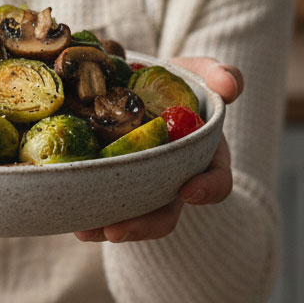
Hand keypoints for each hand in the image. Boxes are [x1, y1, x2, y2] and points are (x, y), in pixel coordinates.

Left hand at [74, 56, 242, 243]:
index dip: (207, 190)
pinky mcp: (114, 182)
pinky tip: (72, 220)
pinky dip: (89, 214)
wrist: (136, 81)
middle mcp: (173, 179)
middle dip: (143, 225)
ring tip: (85, 230)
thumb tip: (230, 86)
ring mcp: (143, 184)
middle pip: (165, 213)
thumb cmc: (174, 80)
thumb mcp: (198, 72)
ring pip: (132, 216)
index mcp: (203, 157)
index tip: (188, 190)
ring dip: (109, 227)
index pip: (217, 181)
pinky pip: (105, 204)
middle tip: (117, 230)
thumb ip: (218, 74)